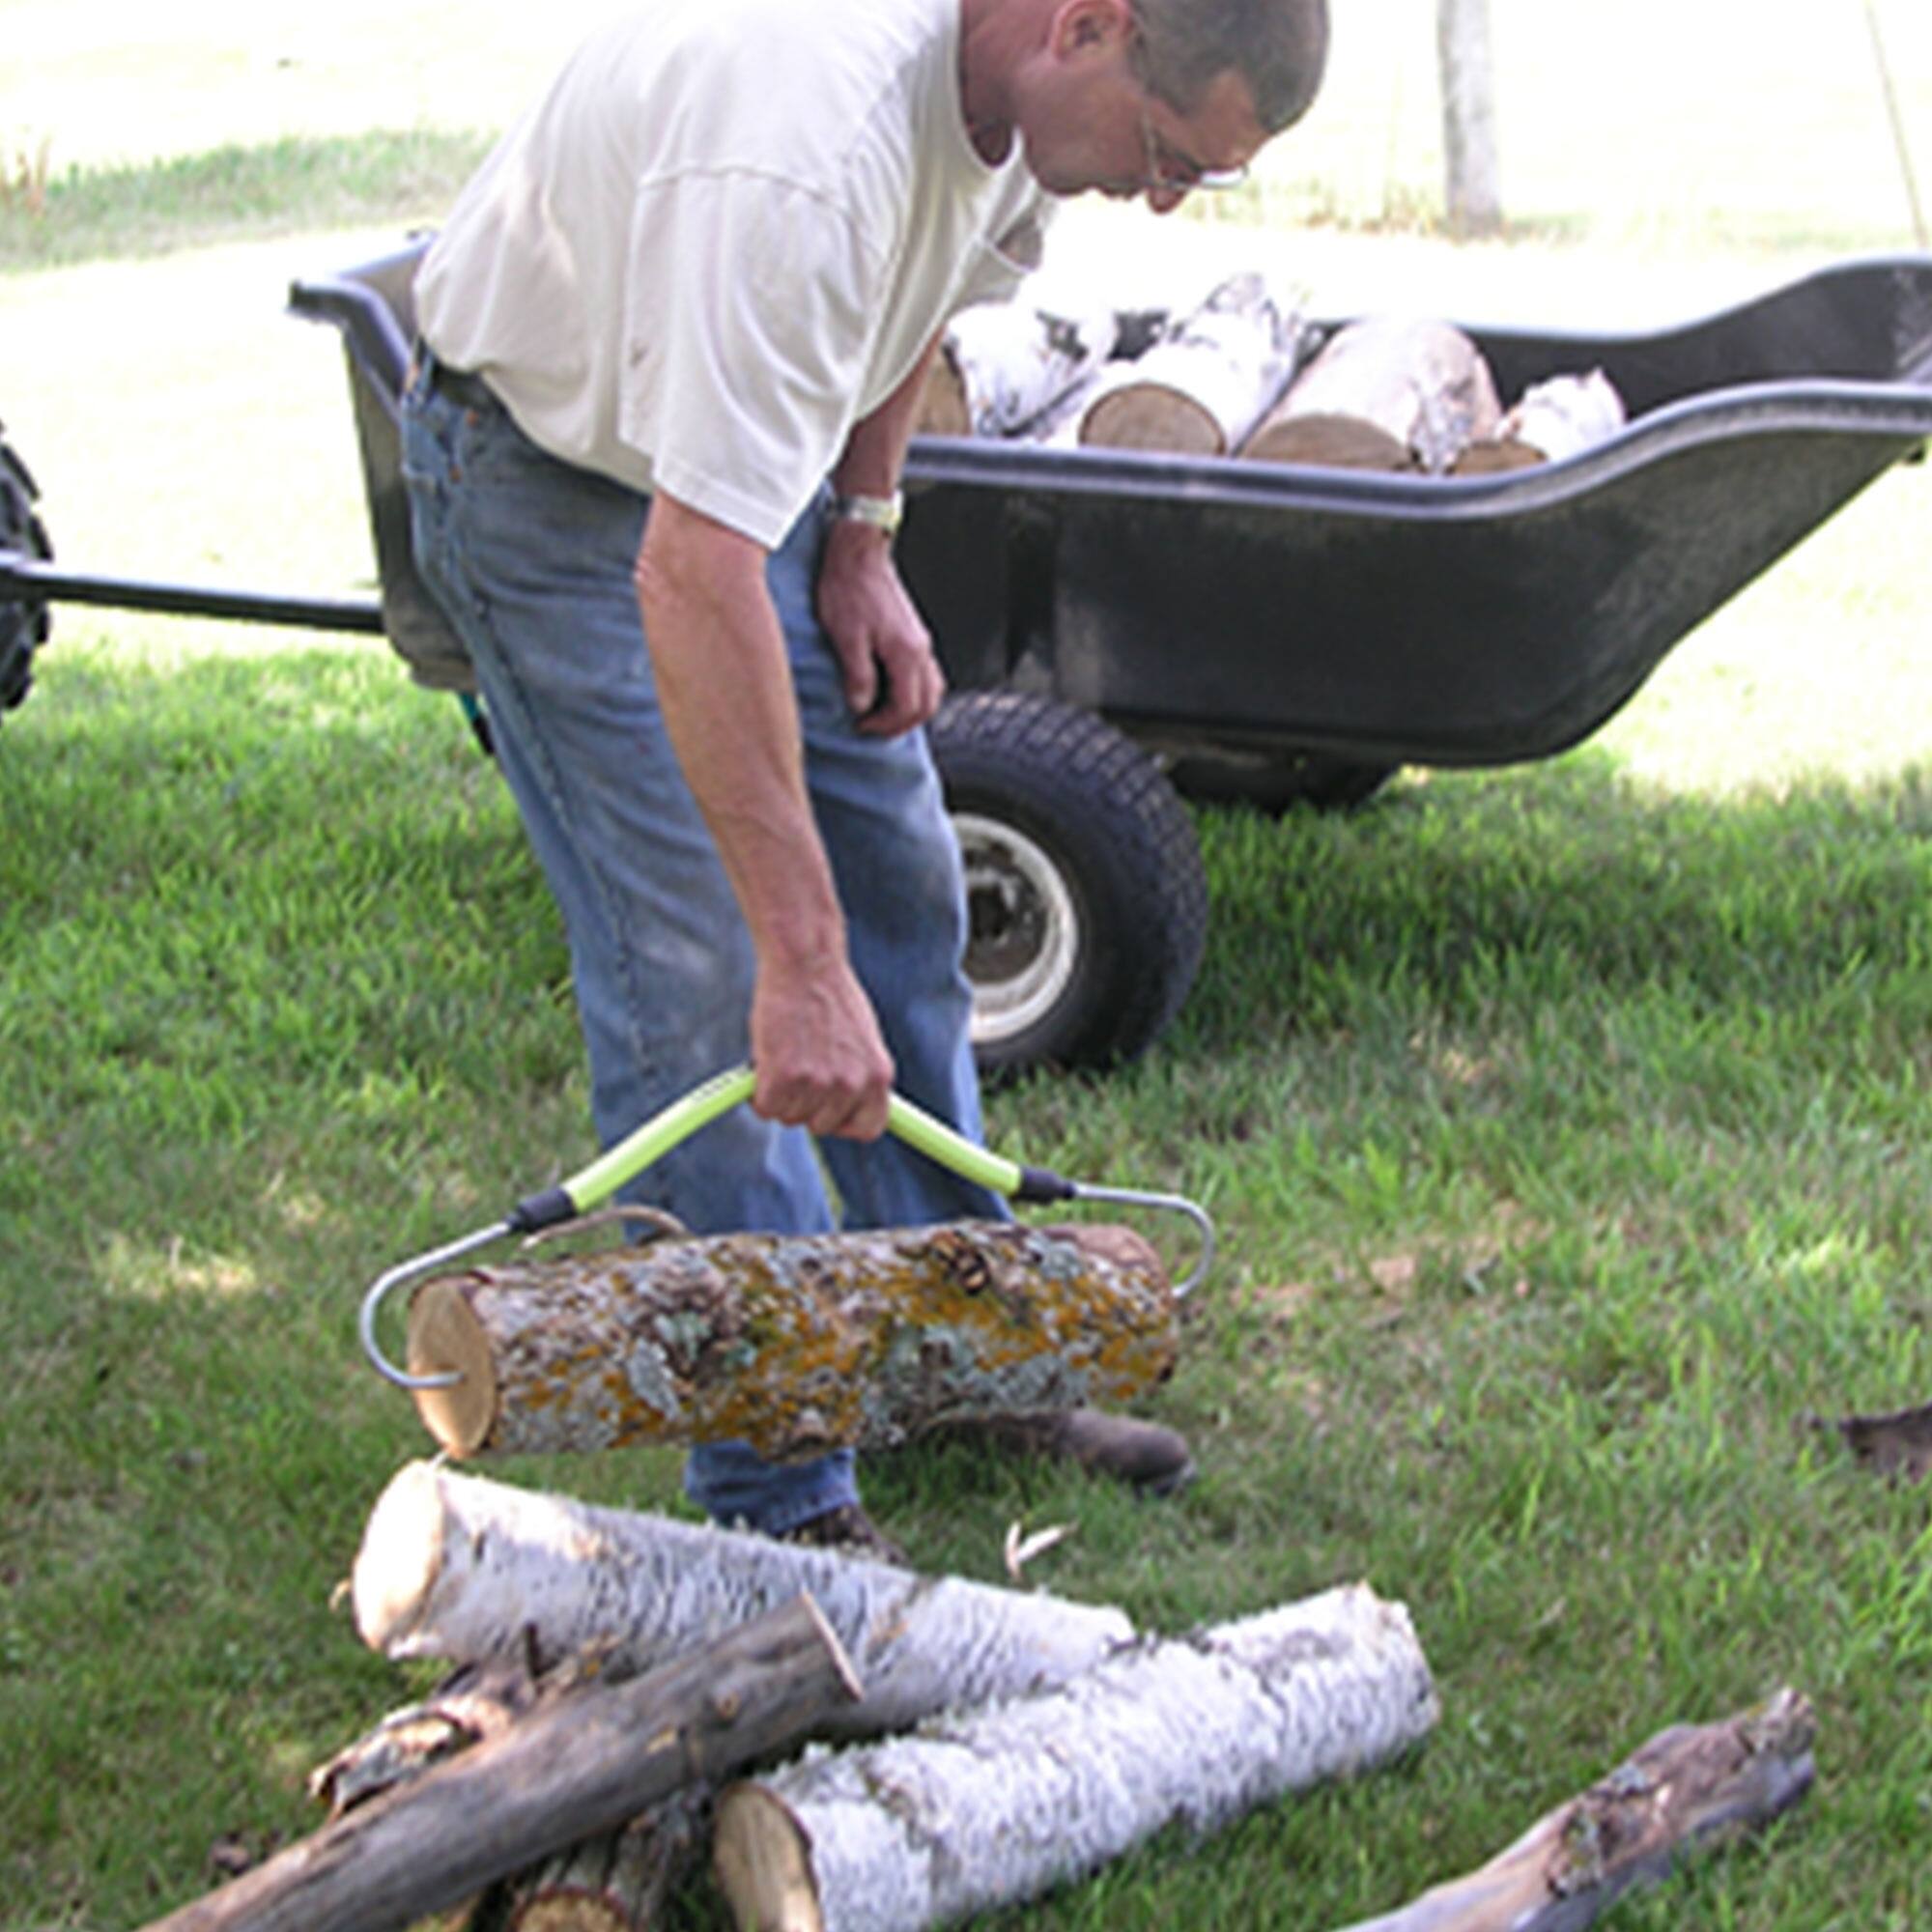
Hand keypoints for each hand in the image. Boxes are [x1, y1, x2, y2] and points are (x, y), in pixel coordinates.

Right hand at [748, 953, 895, 1139]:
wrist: (804, 964)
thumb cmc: (828, 995)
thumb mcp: (861, 1038)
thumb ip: (857, 1073)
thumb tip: (847, 1102)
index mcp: (878, 1075)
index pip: (869, 1128)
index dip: (843, 1122)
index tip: (827, 1110)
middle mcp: (853, 1084)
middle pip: (821, 1126)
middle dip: (805, 1105)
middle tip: (796, 1070)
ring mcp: (819, 1084)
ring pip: (789, 1117)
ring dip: (780, 1094)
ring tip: (783, 1055)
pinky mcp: (784, 1078)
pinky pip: (766, 1107)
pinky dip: (758, 1092)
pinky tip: (764, 1062)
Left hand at [814, 519, 945, 735]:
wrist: (858, 555)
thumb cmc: (849, 590)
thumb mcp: (846, 637)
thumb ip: (858, 676)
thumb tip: (861, 706)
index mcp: (906, 653)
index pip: (907, 706)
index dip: (885, 724)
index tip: (861, 725)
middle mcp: (920, 650)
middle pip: (927, 704)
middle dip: (901, 724)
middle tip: (873, 728)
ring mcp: (921, 642)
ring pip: (932, 691)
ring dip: (911, 709)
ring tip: (883, 714)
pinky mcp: (914, 635)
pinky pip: (927, 675)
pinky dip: (914, 692)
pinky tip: (892, 691)